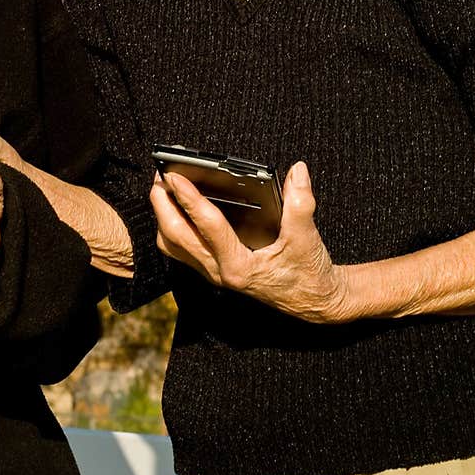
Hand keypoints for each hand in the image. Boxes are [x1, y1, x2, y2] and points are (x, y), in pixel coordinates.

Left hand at [150, 161, 349, 323]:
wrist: (316, 302)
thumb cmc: (310, 274)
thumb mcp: (307, 238)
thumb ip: (301, 203)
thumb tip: (297, 172)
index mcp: (239, 266)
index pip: (207, 227)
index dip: (189, 198)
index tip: (175, 176)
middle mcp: (219, 271)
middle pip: (175, 237)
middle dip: (162, 205)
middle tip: (158, 175)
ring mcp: (213, 272)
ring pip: (173, 246)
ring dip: (163, 217)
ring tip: (163, 189)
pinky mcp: (214, 269)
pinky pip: (181, 249)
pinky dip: (172, 227)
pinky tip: (177, 209)